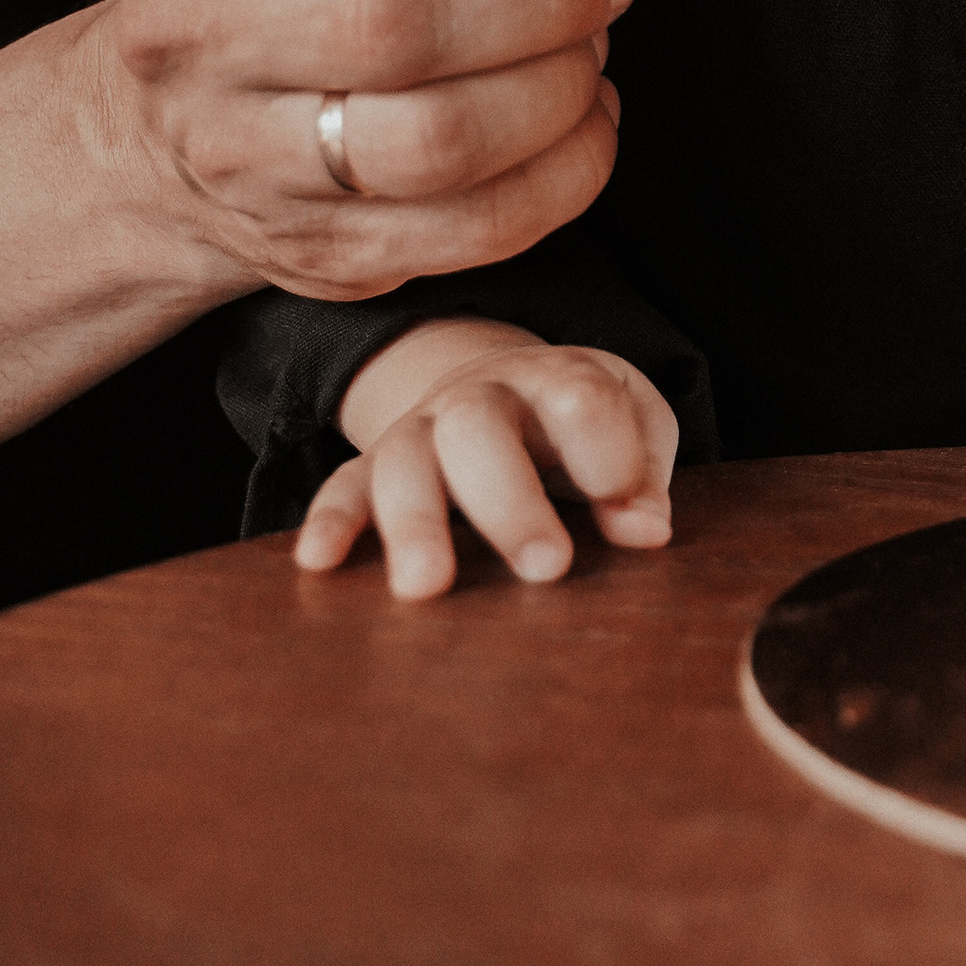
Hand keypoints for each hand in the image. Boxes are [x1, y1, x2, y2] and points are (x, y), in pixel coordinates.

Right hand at [107, 0, 636, 296]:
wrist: (177, 114)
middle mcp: (187, 28)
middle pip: (391, 18)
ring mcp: (239, 156)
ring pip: (434, 140)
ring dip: (557, 81)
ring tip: (595, 30)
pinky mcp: (313, 248)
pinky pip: (470, 231)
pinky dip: (563, 171)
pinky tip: (586, 112)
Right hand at [295, 321, 675, 598]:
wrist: (505, 382)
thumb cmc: (581, 419)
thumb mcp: (634, 424)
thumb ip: (643, 473)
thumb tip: (646, 531)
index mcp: (555, 378)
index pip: (577, 395)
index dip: (603, 446)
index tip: (622, 499)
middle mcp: (480, 395)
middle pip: (477, 426)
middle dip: (509, 499)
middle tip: (548, 568)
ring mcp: (423, 426)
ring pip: (406, 458)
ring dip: (415, 521)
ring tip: (427, 587)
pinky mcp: (377, 464)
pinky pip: (343, 483)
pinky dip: (329, 519)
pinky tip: (318, 562)